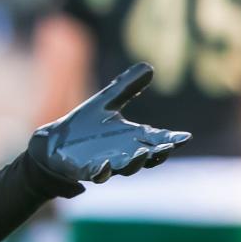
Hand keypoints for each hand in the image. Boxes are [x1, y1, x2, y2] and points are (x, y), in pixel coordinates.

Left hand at [28, 62, 190, 183]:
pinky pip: (97, 175)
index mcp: (133, 138)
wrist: (55, 142)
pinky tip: (105, 166)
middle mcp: (124, 154)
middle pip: (147, 158)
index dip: (172, 140)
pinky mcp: (87, 171)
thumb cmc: (86, 125)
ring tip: (142, 153)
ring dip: (135, 163)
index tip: (184, 137)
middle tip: (167, 147)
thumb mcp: (107, 101)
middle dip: (157, 154)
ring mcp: (107, 164)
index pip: (158, 140)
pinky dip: (103, 172)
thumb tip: (149, 66)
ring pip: (126, 168)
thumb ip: (127, 87)